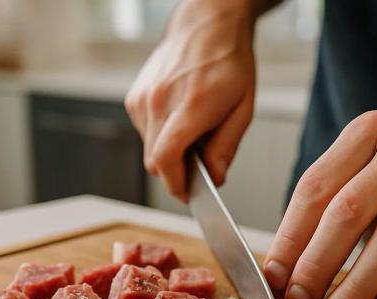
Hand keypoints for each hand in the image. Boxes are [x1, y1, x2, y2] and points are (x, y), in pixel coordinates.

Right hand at [125, 0, 256, 199]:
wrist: (206, 25)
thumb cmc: (228, 62)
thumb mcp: (242, 108)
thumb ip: (226, 147)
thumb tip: (214, 178)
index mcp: (189, 105)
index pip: (167, 159)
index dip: (176, 185)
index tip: (188, 195)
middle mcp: (159, 102)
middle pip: (155, 161)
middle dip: (175, 173)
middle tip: (198, 169)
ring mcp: (142, 99)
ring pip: (149, 149)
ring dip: (169, 154)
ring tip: (193, 133)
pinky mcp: (134, 97)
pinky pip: (144, 133)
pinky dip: (160, 137)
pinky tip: (179, 120)